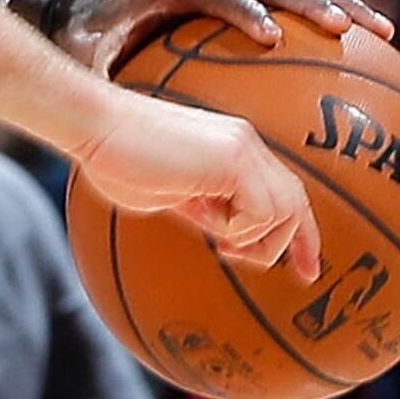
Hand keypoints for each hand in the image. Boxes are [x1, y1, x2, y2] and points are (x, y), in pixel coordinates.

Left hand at [60, 0, 389, 78]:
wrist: (92, 20)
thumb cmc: (89, 49)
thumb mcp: (85, 65)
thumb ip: (97, 84)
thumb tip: (111, 127)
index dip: (236, 6)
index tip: (268, 35)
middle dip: (302, 0)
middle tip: (338, 28)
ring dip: (335, 4)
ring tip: (380, 31)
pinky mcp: (248, 3)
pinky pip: (296, 8)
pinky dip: (333, 20)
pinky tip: (375, 47)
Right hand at [71, 94, 323, 280]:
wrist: (94, 128)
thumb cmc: (116, 159)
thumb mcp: (171, 194)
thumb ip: (205, 208)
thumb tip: (226, 232)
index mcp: (233, 150)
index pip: (286, 191)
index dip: (302, 234)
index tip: (305, 270)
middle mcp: (246, 145)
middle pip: (297, 202)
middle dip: (296, 245)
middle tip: (261, 266)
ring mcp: (242, 149)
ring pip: (285, 211)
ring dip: (255, 240)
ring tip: (217, 240)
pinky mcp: (232, 160)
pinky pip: (262, 212)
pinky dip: (239, 229)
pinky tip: (208, 224)